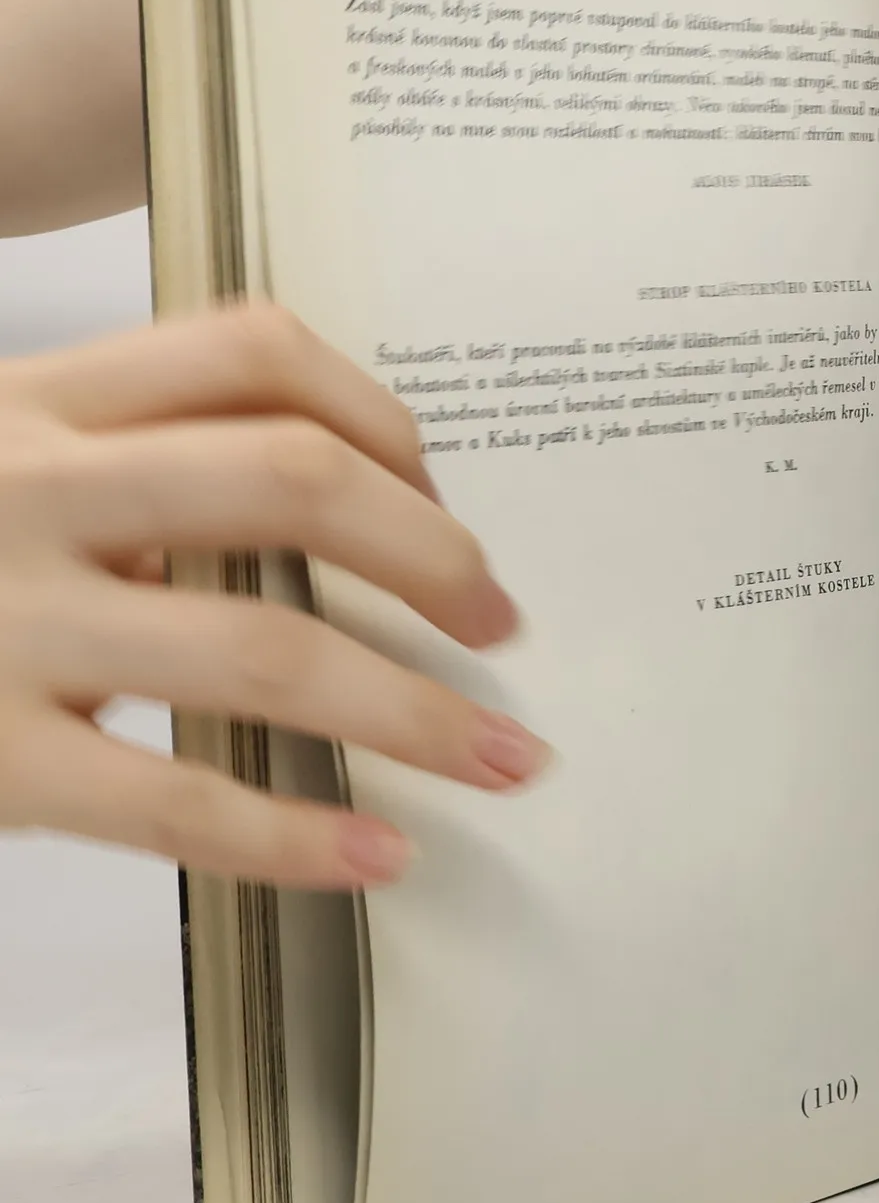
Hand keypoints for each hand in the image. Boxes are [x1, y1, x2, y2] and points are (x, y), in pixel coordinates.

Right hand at [0, 304, 545, 884]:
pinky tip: (381, 852)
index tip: (442, 497)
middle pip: (295, 480)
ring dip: (416, 709)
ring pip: (264, 645)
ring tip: (504, 759)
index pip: (256, 350)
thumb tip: (344, 509)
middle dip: (436, 556)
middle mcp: (28, 485)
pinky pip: (171, 795)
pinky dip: (295, 831)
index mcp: (40, 398)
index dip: (383, 417)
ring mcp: (1, 621)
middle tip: (502, 626)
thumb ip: (133, 459)